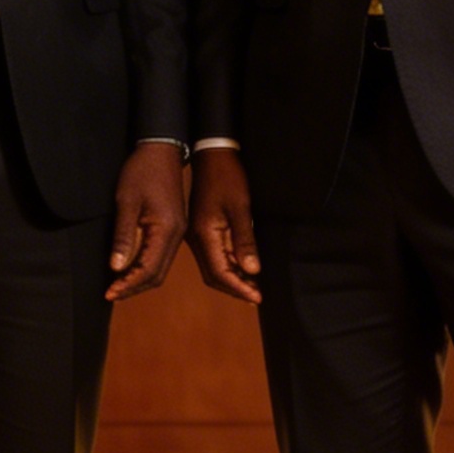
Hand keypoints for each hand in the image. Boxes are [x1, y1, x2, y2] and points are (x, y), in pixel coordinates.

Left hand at [107, 142, 186, 300]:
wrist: (161, 150)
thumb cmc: (142, 171)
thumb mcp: (127, 202)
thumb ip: (123, 236)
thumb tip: (116, 267)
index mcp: (167, 229)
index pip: (148, 269)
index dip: (128, 285)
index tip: (109, 292)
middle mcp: (176, 235)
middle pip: (157, 275)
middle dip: (133, 288)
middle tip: (110, 293)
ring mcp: (177, 232)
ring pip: (160, 268)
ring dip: (139, 280)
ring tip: (116, 285)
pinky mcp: (173, 228)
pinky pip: (160, 256)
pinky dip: (144, 267)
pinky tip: (128, 268)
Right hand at [186, 146, 260, 302]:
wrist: (211, 155)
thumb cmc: (227, 177)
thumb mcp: (240, 207)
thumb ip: (244, 240)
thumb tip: (252, 270)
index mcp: (203, 235)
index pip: (220, 273)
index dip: (239, 287)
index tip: (257, 297)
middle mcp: (196, 240)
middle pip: (213, 276)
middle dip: (235, 288)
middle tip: (256, 297)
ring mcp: (197, 235)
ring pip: (212, 267)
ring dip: (232, 279)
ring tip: (253, 287)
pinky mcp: (201, 230)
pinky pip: (213, 255)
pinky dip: (229, 265)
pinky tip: (243, 267)